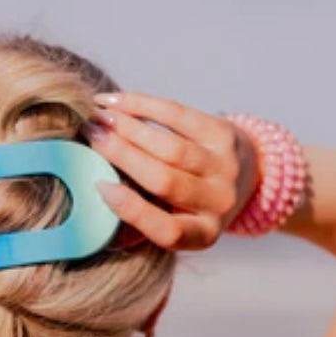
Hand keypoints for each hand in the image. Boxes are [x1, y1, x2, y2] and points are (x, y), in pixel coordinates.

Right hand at [84, 92, 258, 250]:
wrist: (245, 175)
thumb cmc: (190, 203)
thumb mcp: (172, 221)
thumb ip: (138, 224)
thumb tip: (94, 211)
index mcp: (202, 235)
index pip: (167, 230)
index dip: (132, 210)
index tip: (100, 185)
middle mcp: (219, 203)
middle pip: (164, 180)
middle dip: (121, 156)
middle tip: (90, 136)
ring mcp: (226, 168)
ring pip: (171, 147)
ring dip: (129, 129)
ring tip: (100, 118)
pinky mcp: (225, 135)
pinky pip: (179, 116)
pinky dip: (144, 106)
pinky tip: (118, 102)